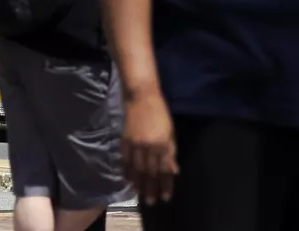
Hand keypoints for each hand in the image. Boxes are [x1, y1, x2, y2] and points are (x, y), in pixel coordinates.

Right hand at [122, 88, 177, 204]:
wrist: (141, 97)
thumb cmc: (160, 113)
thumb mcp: (171, 132)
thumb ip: (171, 152)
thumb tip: (174, 171)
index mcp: (162, 145)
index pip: (165, 170)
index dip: (165, 185)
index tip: (166, 197)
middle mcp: (148, 147)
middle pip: (150, 173)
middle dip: (151, 189)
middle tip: (151, 202)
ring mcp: (135, 144)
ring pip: (136, 169)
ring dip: (138, 184)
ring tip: (140, 195)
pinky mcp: (125, 140)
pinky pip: (125, 160)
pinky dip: (127, 172)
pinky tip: (128, 180)